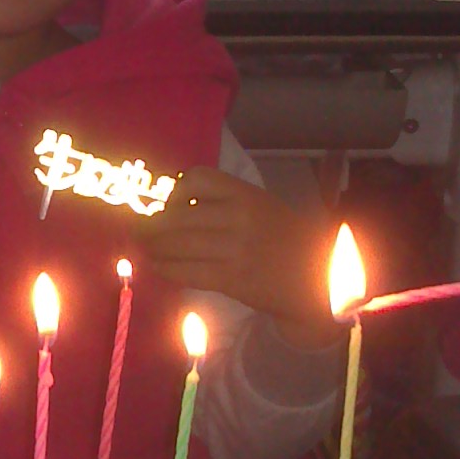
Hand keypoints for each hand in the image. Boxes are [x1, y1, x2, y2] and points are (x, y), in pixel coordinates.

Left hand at [137, 171, 336, 344]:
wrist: (317, 277)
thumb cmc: (283, 237)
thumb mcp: (260, 205)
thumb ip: (224, 201)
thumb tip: (171, 206)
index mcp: (246, 194)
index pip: (195, 180)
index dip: (174, 193)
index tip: (170, 206)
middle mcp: (239, 217)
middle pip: (176, 216)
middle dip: (152, 226)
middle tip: (142, 233)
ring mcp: (234, 249)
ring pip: (176, 244)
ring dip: (154, 249)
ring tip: (149, 252)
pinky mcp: (231, 279)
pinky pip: (185, 271)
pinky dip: (166, 269)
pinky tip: (161, 268)